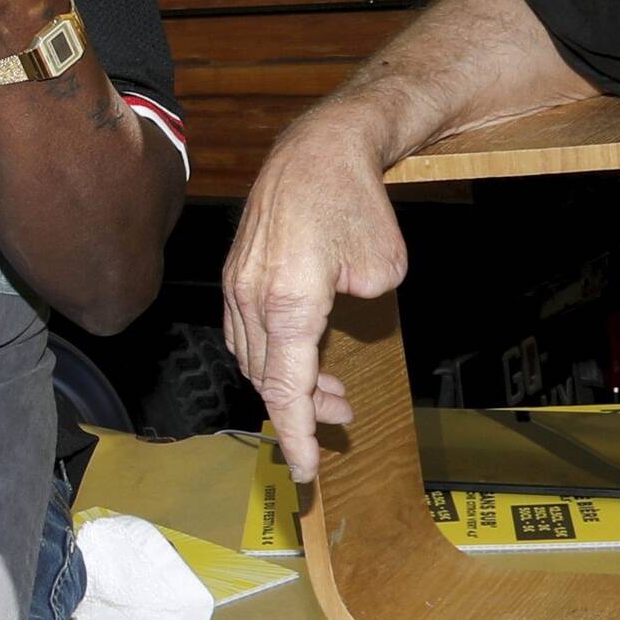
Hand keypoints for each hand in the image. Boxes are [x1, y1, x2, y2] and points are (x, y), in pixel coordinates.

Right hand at [223, 107, 413, 485]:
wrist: (317, 148)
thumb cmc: (353, 202)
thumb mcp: (382, 269)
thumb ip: (361, 308)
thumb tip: (339, 318)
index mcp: (288, 305)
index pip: (285, 390)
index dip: (296, 435)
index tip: (305, 471)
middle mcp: (253, 300)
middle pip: (267, 380)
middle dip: (302, 412)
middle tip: (342, 421)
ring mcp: (238, 287)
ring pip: (252, 359)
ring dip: (289, 383)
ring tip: (331, 392)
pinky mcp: (237, 275)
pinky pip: (247, 333)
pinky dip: (273, 356)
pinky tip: (302, 352)